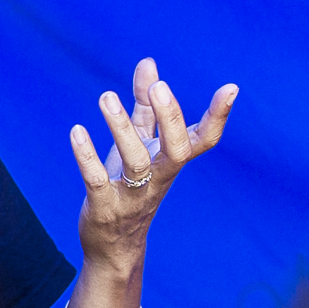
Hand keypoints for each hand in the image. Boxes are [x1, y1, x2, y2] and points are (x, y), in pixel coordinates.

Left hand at [67, 58, 236, 272]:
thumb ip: (144, 104)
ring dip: (122, 129)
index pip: (204, 139)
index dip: (219, 116)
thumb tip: (148, 63)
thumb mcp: (141, 143)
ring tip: (106, 97)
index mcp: (172, 161)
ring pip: (137, 162)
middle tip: (160, 87)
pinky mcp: (105, 207)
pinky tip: (77, 132)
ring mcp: (134, 195)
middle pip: (177, 150)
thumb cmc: (131, 185)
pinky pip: (98, 181)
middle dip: (171, 119)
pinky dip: (87, 156)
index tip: (231, 88)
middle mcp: (160, 178)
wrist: (113, 244)